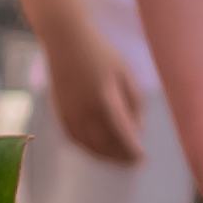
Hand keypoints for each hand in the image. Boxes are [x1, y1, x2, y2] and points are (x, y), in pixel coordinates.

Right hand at [37, 13, 146, 166]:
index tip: (143, 157)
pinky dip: (89, 148)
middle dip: (121, 157)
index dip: (133, 151)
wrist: (65, 40)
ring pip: (89, 146)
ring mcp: (69, 113)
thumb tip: (138, 129)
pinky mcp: (59, 112)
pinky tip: (99, 149)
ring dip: (105, 156)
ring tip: (119, 159)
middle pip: (106, 146)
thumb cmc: (99, 53)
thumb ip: (134, 101)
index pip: (122, 136)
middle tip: (134, 162)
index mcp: (105, 100)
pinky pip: (75, 139)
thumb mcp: (124, 72)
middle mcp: (86, 111)